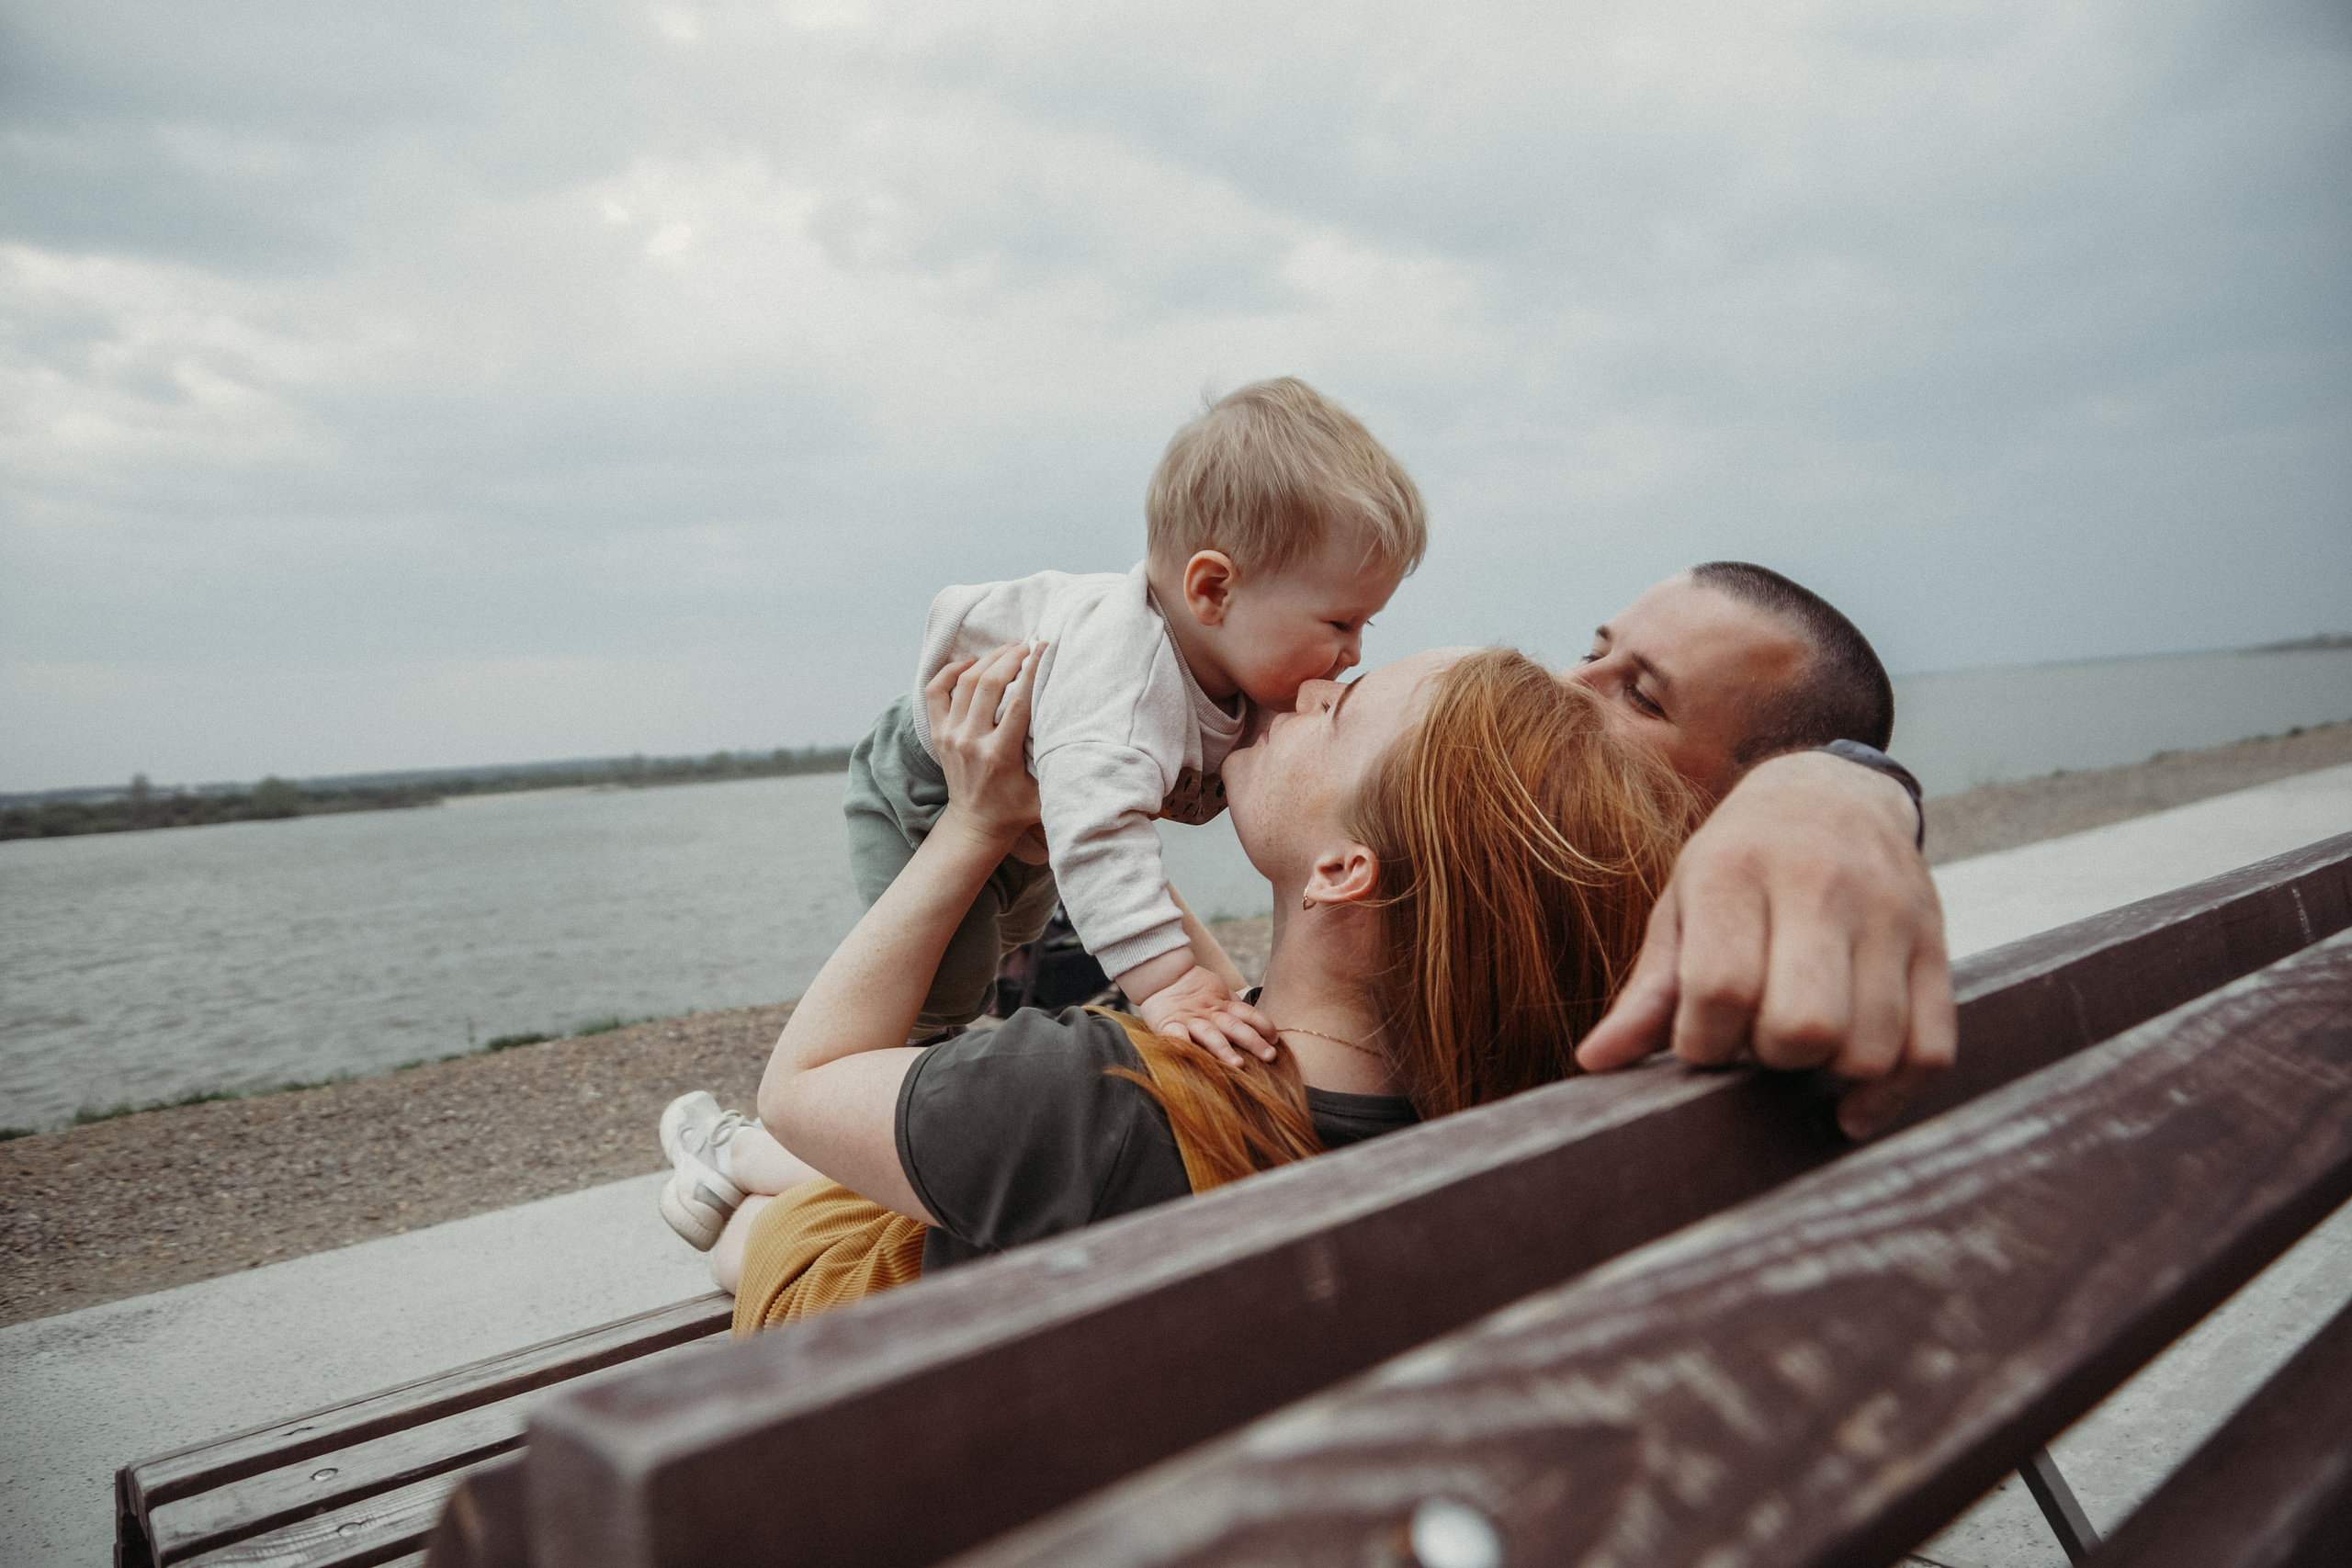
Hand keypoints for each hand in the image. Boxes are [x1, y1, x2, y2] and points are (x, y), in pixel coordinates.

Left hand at [926, 643, 1042, 853]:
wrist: (975, 825)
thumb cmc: (1015, 810)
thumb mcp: (1045, 795)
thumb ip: (1060, 769)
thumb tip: (1090, 743)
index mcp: (999, 755)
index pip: (1018, 702)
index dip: (1032, 671)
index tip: (1044, 648)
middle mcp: (971, 741)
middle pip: (989, 684)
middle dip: (1010, 657)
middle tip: (1027, 644)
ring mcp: (950, 736)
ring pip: (965, 682)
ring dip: (987, 659)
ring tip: (1007, 649)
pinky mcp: (938, 733)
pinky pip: (935, 691)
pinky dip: (951, 671)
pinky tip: (970, 663)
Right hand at [1134, 961, 1278, 1067]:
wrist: (1161, 976)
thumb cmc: (1193, 991)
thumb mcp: (1219, 994)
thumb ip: (1235, 1008)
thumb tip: (1262, 1026)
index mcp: (1223, 1006)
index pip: (1248, 1014)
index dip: (1263, 1024)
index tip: (1275, 1038)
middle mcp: (1210, 1014)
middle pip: (1235, 1027)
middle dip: (1253, 1041)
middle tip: (1270, 1056)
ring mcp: (1190, 1020)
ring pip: (1210, 1035)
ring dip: (1224, 1049)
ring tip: (1238, 1064)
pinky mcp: (1169, 1024)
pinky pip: (1176, 1035)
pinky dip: (1183, 1044)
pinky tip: (1192, 1054)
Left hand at [1575, 750, 1956, 1138]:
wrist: (1831, 794)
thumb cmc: (1737, 863)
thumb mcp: (1681, 905)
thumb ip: (1648, 989)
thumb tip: (1595, 1061)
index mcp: (1736, 872)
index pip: (1721, 987)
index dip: (1702, 1042)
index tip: (1699, 1040)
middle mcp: (1821, 887)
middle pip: (1806, 1025)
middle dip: (1772, 1057)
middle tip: (1755, 1039)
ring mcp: (1890, 915)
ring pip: (1873, 1046)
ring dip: (1829, 1072)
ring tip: (1801, 1048)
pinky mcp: (1936, 945)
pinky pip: (1931, 1049)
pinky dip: (1892, 1092)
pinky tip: (1851, 1097)